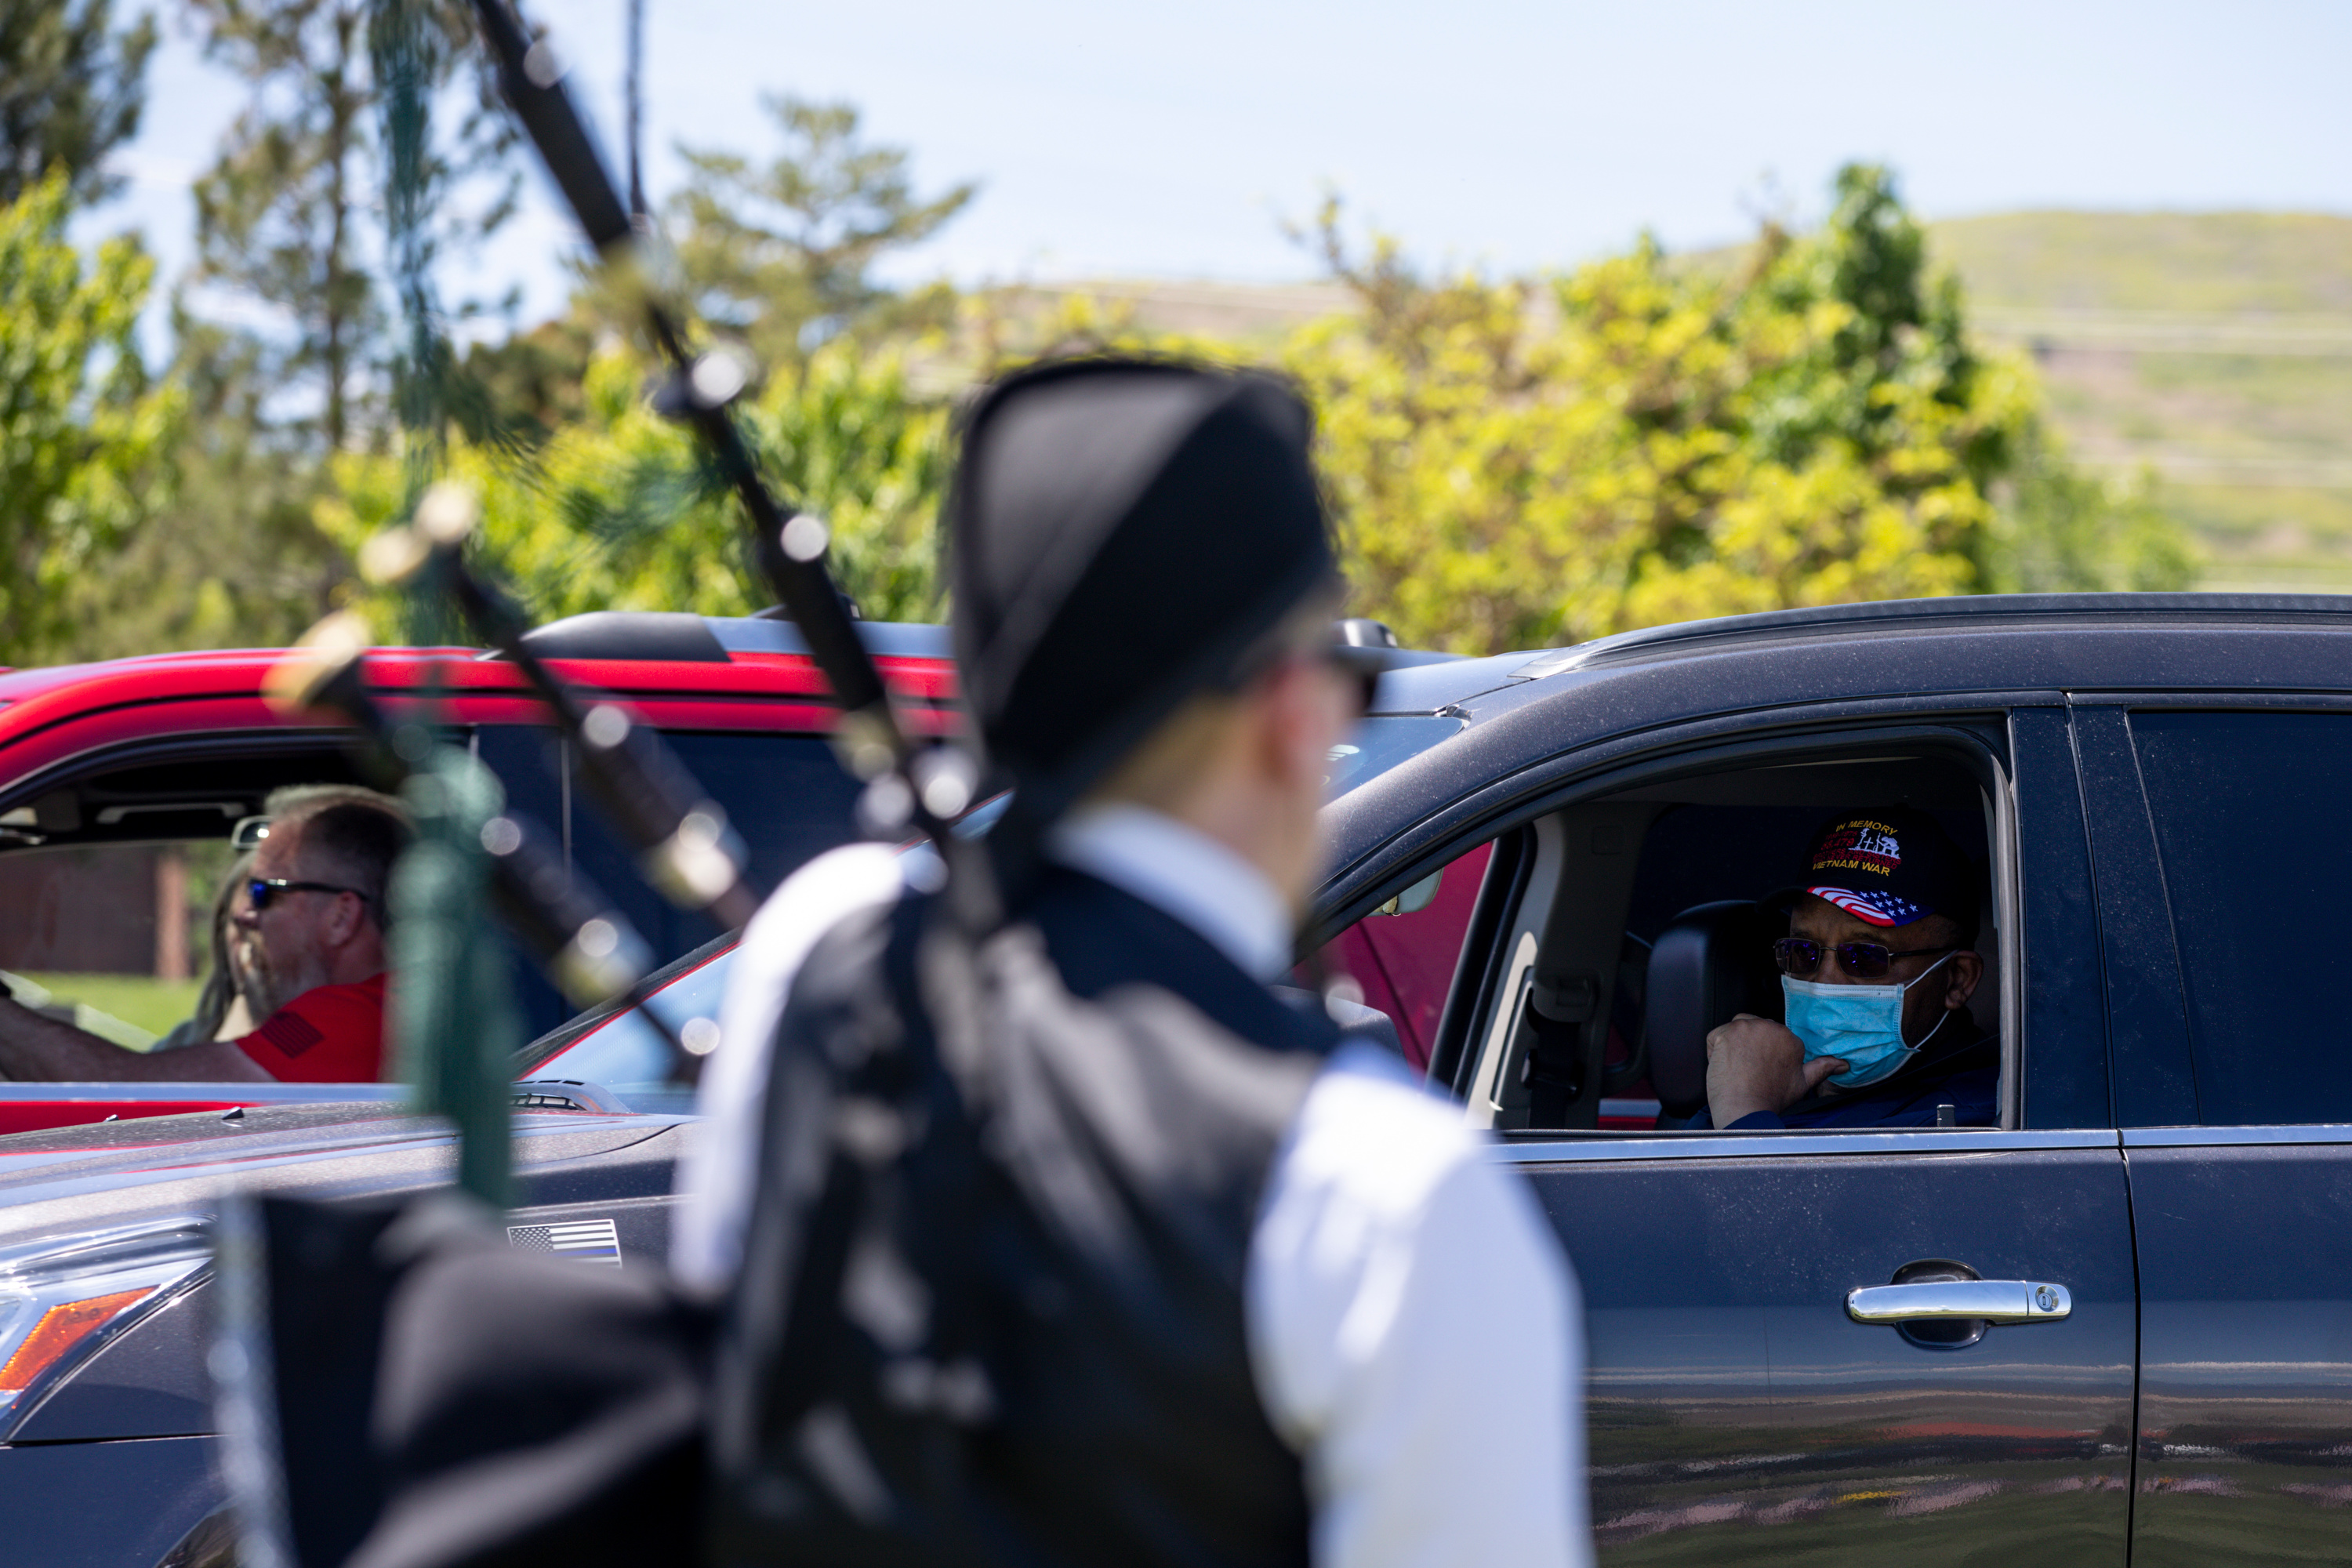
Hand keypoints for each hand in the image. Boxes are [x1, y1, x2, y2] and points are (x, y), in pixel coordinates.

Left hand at [1704, 1013, 1839, 1126]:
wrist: (1746, 1110)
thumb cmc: (1772, 1099)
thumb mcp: (1802, 1083)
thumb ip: (1822, 1068)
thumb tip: (1842, 1064)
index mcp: (1789, 1037)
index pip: (1769, 1034)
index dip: (1762, 1052)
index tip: (1760, 1069)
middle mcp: (1769, 1027)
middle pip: (1752, 1028)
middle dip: (1747, 1046)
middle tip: (1748, 1070)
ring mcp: (1745, 1029)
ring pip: (1734, 1030)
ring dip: (1731, 1045)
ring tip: (1737, 1068)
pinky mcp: (1724, 1034)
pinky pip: (1714, 1037)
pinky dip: (1715, 1051)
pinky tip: (1725, 1067)